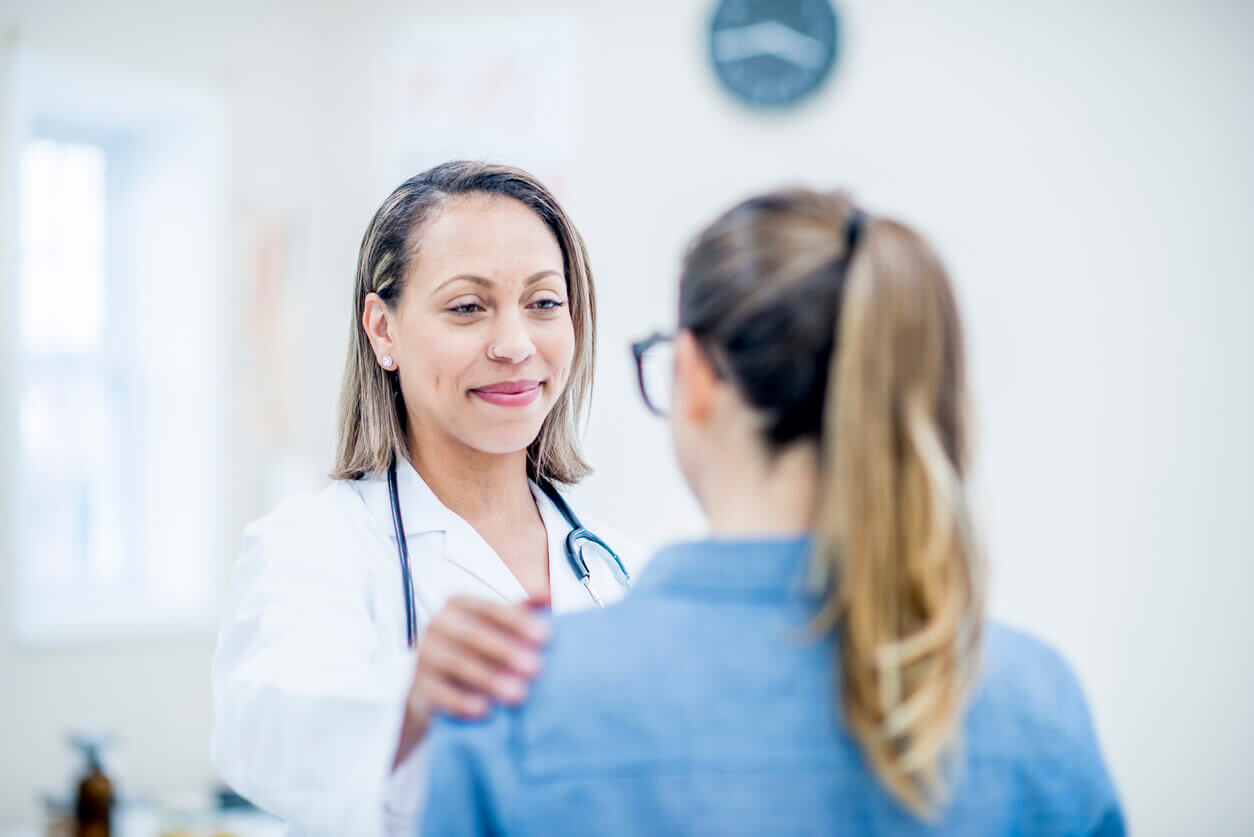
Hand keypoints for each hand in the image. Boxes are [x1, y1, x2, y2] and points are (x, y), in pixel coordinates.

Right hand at [394, 595, 549, 764]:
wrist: (431, 688)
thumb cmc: (473, 651)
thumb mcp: (494, 628)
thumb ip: (521, 611)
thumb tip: (548, 595)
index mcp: (457, 604)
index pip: (490, 609)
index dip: (518, 621)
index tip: (546, 637)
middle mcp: (437, 624)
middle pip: (473, 635)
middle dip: (506, 651)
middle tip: (537, 668)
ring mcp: (423, 655)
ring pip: (457, 664)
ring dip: (490, 679)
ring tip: (518, 694)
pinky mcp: (416, 686)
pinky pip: (439, 693)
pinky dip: (462, 701)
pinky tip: (485, 710)